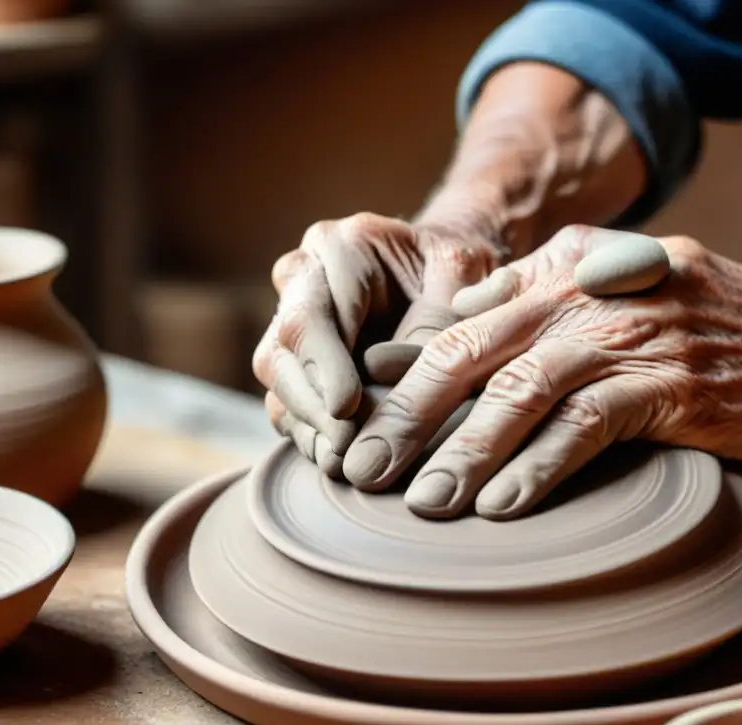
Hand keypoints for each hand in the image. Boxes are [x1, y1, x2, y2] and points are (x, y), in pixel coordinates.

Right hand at [252, 213, 504, 475]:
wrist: (448, 274)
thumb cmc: (460, 272)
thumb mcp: (463, 280)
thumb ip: (437, 322)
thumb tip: (404, 383)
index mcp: (340, 246)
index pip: (313, 312)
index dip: (325, 365)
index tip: (347, 408)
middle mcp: (303, 278)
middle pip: (284, 349)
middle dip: (313, 404)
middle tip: (346, 448)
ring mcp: (292, 319)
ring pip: (278, 380)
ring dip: (309, 425)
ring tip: (343, 462)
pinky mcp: (295, 360)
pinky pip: (287, 401)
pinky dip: (311, 433)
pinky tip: (339, 459)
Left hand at [341, 226, 741, 519]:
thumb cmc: (712, 328)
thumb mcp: (620, 289)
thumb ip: (537, 299)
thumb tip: (453, 327)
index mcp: (565, 266)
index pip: (461, 322)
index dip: (403, 375)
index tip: (359, 422)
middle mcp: (586, 291)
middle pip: (472, 354)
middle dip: (409, 418)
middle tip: (363, 470)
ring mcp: (628, 334)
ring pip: (519, 392)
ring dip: (463, 452)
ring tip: (423, 502)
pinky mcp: (667, 383)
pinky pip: (586, 427)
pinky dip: (540, 468)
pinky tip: (502, 506)